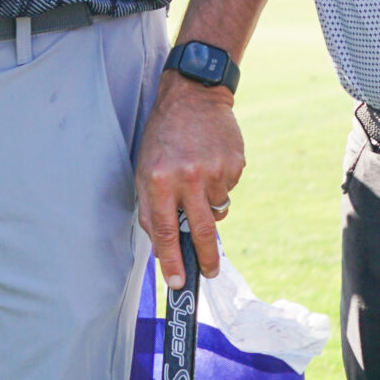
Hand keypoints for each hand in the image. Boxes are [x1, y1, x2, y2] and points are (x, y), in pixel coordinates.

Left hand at [135, 71, 242, 280]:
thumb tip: (164, 247)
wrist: (193, 96)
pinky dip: (219, 185)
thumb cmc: (163, 136)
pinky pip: (228, 191)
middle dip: (205, 259)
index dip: (172, 261)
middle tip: (209, 272)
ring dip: (208, 207)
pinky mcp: (235, 165)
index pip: (165, 231)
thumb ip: (153, 208)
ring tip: (198, 179)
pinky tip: (210, 162)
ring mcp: (214, 172)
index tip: (179, 284)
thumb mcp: (144, 169)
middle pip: (200, 232)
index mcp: (159, 180)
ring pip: (217, 212)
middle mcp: (187, 178)